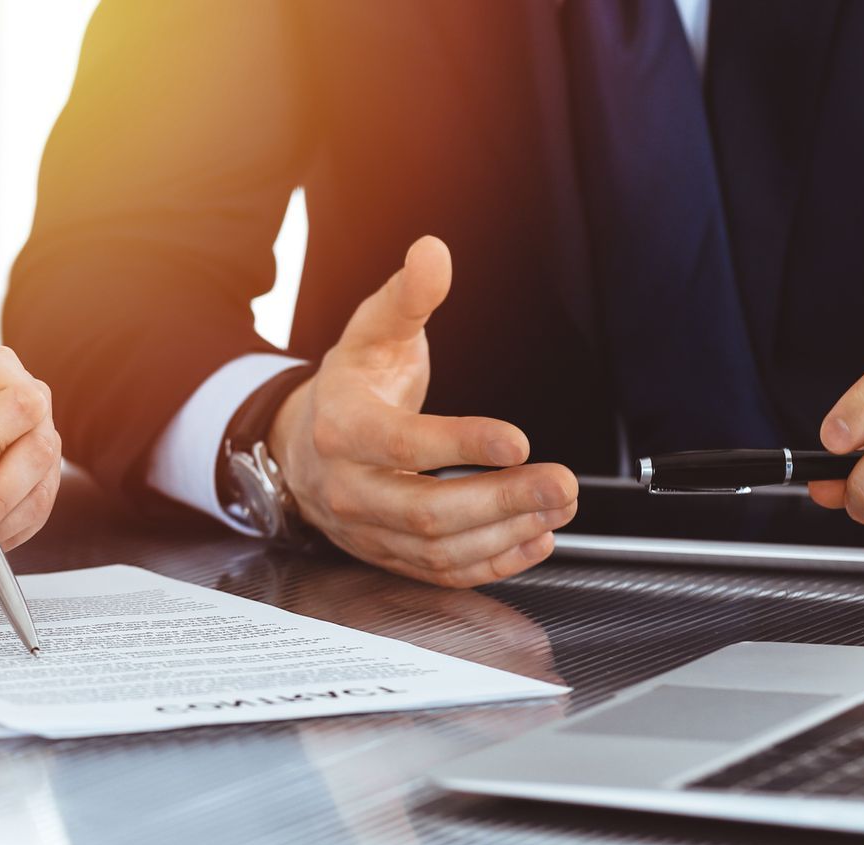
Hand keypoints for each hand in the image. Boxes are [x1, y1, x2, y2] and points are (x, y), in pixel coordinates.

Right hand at [267, 236, 578, 586]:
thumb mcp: (372, 332)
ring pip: (438, 548)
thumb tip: (432, 252)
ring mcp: (367, 529)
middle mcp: (348, 487)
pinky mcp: (388, 554)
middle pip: (425, 511)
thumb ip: (408, 295)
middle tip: (559, 483)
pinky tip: (535, 537)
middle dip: (501, 501)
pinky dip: (493, 563)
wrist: (304, 445)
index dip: (462, 445)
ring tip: (558, 507)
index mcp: (341, 428)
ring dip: (507, 532)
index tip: (518, 441)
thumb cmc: (351, 387)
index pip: (401, 446)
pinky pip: (441, 572)